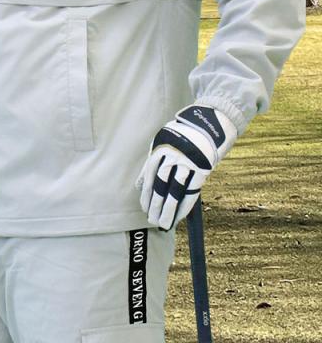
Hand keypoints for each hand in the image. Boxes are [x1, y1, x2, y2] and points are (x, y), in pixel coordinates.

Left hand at [135, 104, 237, 229]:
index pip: (151, 176)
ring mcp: (189, 163)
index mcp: (161, 148)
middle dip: (156, 205)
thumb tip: (140, 185)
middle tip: (152, 220)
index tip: (144, 208)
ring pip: (177, 191)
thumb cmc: (180, 136)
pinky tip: (178, 216)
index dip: (147, 194)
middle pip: (163, 186)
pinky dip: (184, 206)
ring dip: (169, 210)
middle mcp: (174, 156)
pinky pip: (192, 192)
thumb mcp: (161, 142)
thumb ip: (151, 163)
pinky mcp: (203, 169)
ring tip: (163, 223)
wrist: (207, 124)